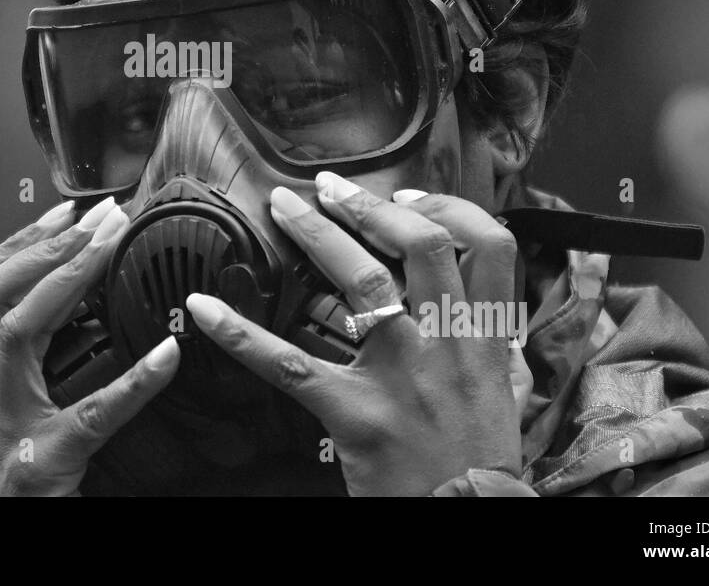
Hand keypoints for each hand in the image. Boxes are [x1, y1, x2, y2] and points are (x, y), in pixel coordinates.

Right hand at [0, 197, 180, 495]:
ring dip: (63, 282)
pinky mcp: (49, 461)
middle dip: (39, 248)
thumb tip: (99, 309)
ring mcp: (16, 425)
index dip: (19, 246)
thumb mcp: (36, 411)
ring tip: (108, 247)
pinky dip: (132, 382)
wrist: (14, 529)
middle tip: (96, 215)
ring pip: (18, 337)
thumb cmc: (35, 480)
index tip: (65, 210)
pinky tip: (167, 356)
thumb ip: (53, 363)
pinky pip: (92, 414)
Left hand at [186, 174, 524, 495]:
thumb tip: (499, 326)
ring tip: (284, 205)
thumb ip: (501, 356)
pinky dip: (240, 334)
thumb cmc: (479, 463)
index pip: (488, 245)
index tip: (411, 198)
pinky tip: (203, 309)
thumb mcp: (506, 399)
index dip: (449, 207)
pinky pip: (290, 364)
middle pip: (421, 244)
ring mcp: (401, 375)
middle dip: (372, 205)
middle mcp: (448, 344)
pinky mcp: (354, 412)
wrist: (464, 522)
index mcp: (486, 338)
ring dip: (318, 233)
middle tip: (330, 187)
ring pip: (364, 281)